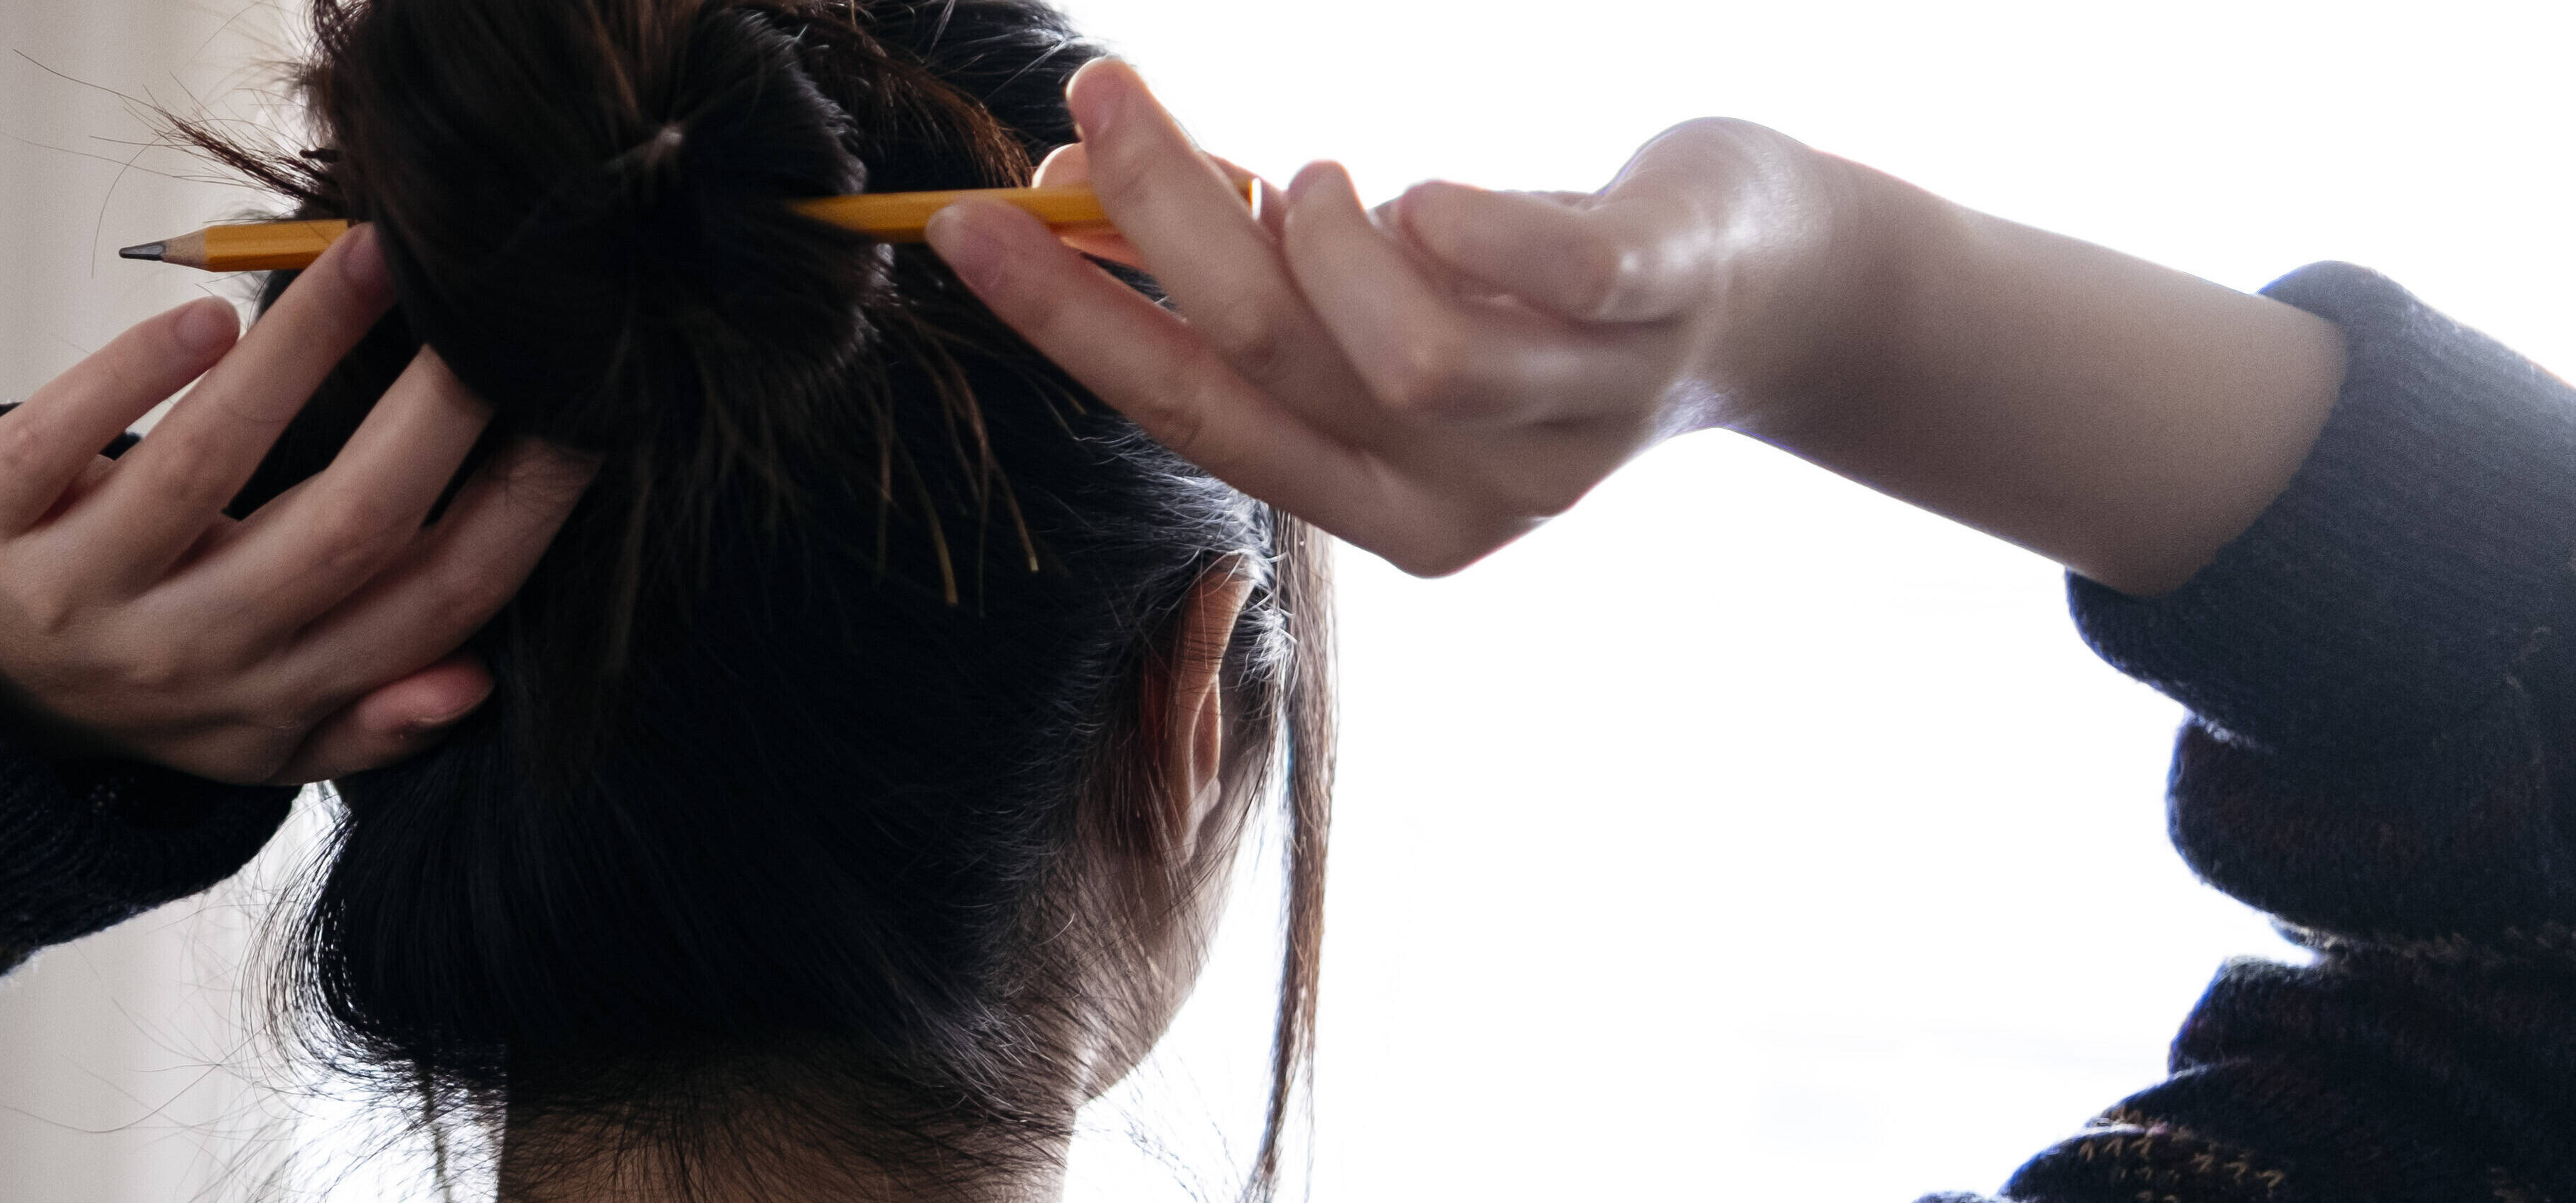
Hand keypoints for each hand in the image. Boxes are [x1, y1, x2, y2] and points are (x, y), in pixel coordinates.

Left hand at [0, 229, 596, 785]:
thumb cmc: (156, 669)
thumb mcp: (261, 729)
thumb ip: (369, 718)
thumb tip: (474, 682)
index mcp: (275, 696)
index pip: (428, 604)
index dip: (519, 513)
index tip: (583, 413)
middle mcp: (183, 655)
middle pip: (340, 534)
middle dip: (434, 415)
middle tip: (493, 309)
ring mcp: (76, 592)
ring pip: (206, 466)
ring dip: (301, 353)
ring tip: (369, 255)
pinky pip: (60, 438)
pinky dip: (134, 371)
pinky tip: (210, 315)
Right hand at [934, 60, 1884, 575]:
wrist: (1789, 294)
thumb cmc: (1546, 282)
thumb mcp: (1383, 298)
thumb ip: (1251, 271)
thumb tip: (1071, 192)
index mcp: (1386, 511)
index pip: (1189, 416)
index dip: (1066, 319)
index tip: (967, 224)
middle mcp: (1476, 497)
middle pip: (1271, 371)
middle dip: (1156, 225)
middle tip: (1093, 99)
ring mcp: (1577, 418)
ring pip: (1401, 360)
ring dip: (1313, 239)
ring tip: (1303, 170)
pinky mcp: (1662, 314)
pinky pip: (1548, 281)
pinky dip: (1459, 222)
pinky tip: (1417, 191)